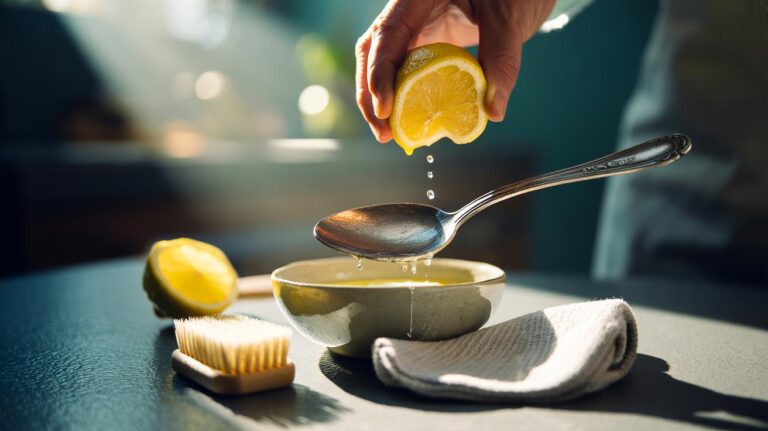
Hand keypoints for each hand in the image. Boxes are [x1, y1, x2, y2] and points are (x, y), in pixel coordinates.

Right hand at [355, 0, 555, 141]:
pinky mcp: (426, 42)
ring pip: (383, 62)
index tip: (385, 108)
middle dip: (371, 94)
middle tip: (383, 132)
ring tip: (389, 135)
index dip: (380, 72)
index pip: (388, 32)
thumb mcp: (510, 18)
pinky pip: (405, 70)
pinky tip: (408, 120)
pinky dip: (403, 96)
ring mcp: (416, 26)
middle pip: (374, 51)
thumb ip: (502, 60)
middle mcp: (409, 9)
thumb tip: (492, 111)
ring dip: (381, 100)